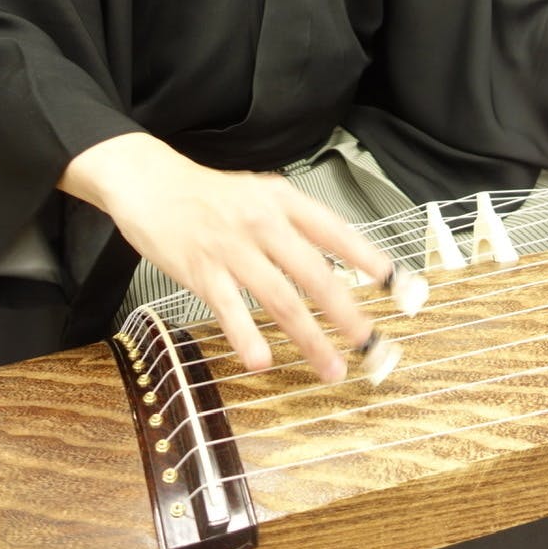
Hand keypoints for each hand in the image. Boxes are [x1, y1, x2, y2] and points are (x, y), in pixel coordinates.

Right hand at [59, 133, 393, 380]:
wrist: (150, 181)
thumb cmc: (208, 194)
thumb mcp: (259, 192)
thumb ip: (295, 223)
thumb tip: (338, 258)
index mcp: (282, 200)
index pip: (336, 230)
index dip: (368, 258)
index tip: (397, 284)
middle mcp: (263, 221)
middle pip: (315, 272)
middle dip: (346, 311)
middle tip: (369, 340)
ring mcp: (232, 247)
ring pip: (280, 298)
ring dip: (309, 337)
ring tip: (331, 366)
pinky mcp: (200, 269)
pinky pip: (229, 308)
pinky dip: (246, 336)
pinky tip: (261, 361)